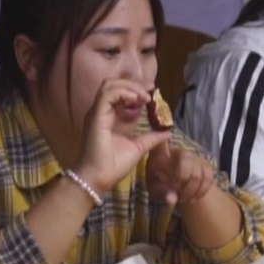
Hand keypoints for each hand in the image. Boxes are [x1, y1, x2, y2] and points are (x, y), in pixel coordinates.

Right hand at [75, 79, 169, 195]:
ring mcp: (97, 112)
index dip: (136, 90)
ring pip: (110, 85)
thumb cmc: (113, 166)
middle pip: (115, 85)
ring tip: (144, 97)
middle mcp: (101, 111)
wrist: (98, 178)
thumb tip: (167, 132)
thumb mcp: (138, 148)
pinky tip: (137, 100)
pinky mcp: (96, 114)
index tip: (152, 93)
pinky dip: (124, 92)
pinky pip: (108, 93)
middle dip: (134, 85)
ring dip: (129, 87)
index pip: (120, 94)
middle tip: (150, 92)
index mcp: (109, 117)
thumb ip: (151, 138)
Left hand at [146, 139, 215, 206]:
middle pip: (186, 161)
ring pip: (199, 173)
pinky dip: (202, 191)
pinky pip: (209, 178)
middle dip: (183, 184)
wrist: (172, 184)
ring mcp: (194, 157)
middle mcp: (179, 151)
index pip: (162, 141)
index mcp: (161, 153)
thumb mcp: (154, 189)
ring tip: (183, 199)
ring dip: (192, 191)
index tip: (166, 138)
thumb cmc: (160, 182)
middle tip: (177, 196)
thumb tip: (172, 199)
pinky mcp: (205, 166)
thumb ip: (162, 193)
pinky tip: (193, 198)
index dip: (164, 135)